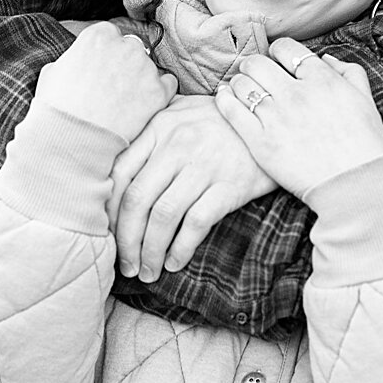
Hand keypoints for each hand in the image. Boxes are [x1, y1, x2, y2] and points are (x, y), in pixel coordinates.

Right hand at [34, 21, 176, 142]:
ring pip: (149, 66)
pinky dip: (158, 92)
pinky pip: (167, 84)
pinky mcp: (158, 92)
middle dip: (124, 63)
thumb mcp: (52, 72)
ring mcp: (145, 68)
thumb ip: (72, 58)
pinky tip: (143, 105)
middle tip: (112, 86)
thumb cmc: (57, 108)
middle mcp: (125, 46)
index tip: (102, 66)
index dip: (105, 52)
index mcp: (98, 36)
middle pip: (131, 48)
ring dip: (140, 79)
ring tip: (123, 102)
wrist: (73, 139)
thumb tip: (78, 61)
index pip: (110, 33)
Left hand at [108, 95, 275, 280]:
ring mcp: (204, 166)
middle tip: (125, 265)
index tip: (107, 236)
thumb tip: (114, 167)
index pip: (120, 174)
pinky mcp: (231, 185)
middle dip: (126, 240)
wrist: (275, 117)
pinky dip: (182, 247)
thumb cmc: (221, 120)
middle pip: (138, 200)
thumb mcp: (182, 110)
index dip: (109, 211)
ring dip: (150, 250)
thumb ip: (150, 131)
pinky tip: (175, 263)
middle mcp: (176, 145)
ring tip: (148, 271)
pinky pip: (197, 222)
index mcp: (158, 128)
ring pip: (164, 215)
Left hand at [214, 38, 382, 200]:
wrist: (354, 184)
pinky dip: (224, 99)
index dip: (278, 51)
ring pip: (242, 84)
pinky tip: (225, 97)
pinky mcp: (260, 141)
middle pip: (257, 64)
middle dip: (253, 64)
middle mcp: (296, 94)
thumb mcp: (366, 99)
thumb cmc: (364, 143)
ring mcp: (276, 117)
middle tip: (253, 71)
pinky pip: (231, 110)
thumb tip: (324, 58)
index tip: (276, 59)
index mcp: (322, 80)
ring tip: (241, 87)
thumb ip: (348, 72)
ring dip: (239, 81)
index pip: (286, 49)